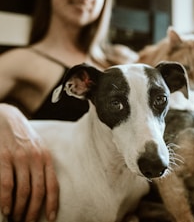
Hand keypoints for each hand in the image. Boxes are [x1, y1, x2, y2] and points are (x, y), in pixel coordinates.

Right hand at [0, 104, 58, 221]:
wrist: (7, 118)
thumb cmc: (24, 137)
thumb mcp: (38, 148)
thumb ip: (41, 165)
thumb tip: (40, 189)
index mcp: (46, 157)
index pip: (53, 185)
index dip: (53, 203)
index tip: (51, 218)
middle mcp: (36, 158)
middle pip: (38, 192)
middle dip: (33, 212)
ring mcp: (20, 158)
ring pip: (23, 191)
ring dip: (20, 210)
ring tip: (16, 219)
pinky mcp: (4, 157)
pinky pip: (6, 184)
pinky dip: (6, 200)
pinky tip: (6, 210)